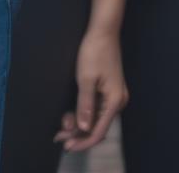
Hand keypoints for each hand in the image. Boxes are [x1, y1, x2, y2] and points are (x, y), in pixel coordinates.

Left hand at [54, 27, 128, 152]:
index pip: (99, 130)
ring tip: (63, 126)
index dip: (83, 141)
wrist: (103, 32)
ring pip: (97, 118)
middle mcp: (118, 102)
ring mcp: (115, 96)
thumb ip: (85, 105)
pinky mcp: (109, 90)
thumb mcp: (86, 78)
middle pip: (98, 126)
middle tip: (59, 136)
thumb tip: (83, 129)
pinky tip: (72, 115)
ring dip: (81, 124)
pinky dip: (85, 113)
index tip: (67, 146)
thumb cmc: (94, 52)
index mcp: (114, 101)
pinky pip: (98, 108)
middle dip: (79, 134)